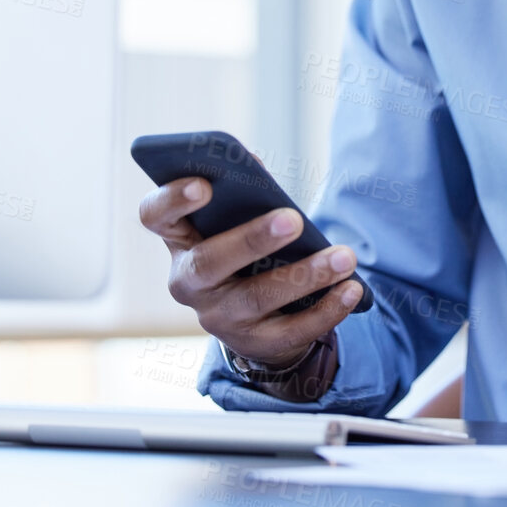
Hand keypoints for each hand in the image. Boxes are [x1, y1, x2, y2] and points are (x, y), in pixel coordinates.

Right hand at [138, 176, 362, 368]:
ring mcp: (218, 318)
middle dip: (251, 240)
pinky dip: (326, 311)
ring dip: (305, 275)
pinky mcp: (254, 343)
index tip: (204, 183)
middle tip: (293, 218)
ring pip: (257, 298)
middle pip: (209, 262)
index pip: (155, 216)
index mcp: (179, 239)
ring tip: (344, 256)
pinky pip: (291, 331)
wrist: (256, 315)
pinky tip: (351, 289)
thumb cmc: (245, 248)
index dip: (172, 199)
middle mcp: (188, 282)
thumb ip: (240, 192)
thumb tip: (252, 163)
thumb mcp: (235, 219)